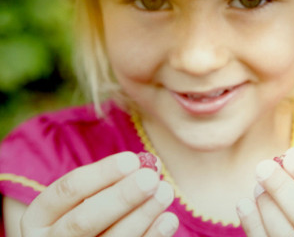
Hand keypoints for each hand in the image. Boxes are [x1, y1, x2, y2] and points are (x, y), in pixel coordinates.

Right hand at [21, 152, 177, 236]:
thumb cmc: (87, 215)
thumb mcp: (86, 198)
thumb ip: (112, 180)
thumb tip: (150, 163)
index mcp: (40, 218)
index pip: (66, 191)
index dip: (101, 174)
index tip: (132, 159)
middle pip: (84, 220)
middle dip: (121, 197)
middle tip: (150, 178)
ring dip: (142, 215)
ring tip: (165, 191)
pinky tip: (168, 219)